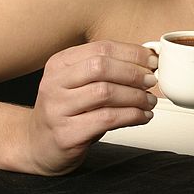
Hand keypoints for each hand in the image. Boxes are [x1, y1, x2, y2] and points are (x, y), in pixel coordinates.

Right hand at [26, 40, 157, 174]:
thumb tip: (148, 60)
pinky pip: (106, 119)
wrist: (40, 145)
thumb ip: (108, 70)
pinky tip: (142, 116)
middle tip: (152, 81)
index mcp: (60, 63)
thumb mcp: (81, 83)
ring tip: (149, 101)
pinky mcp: (66, 134)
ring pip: (105, 93)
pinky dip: (131, 116)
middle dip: (133, 73)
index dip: (132, 53)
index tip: (152, 61)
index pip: (101, 48)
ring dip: (135, 96)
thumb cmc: (69, 111)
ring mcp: (57, 109)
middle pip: (101, 67)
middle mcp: (54, 83)